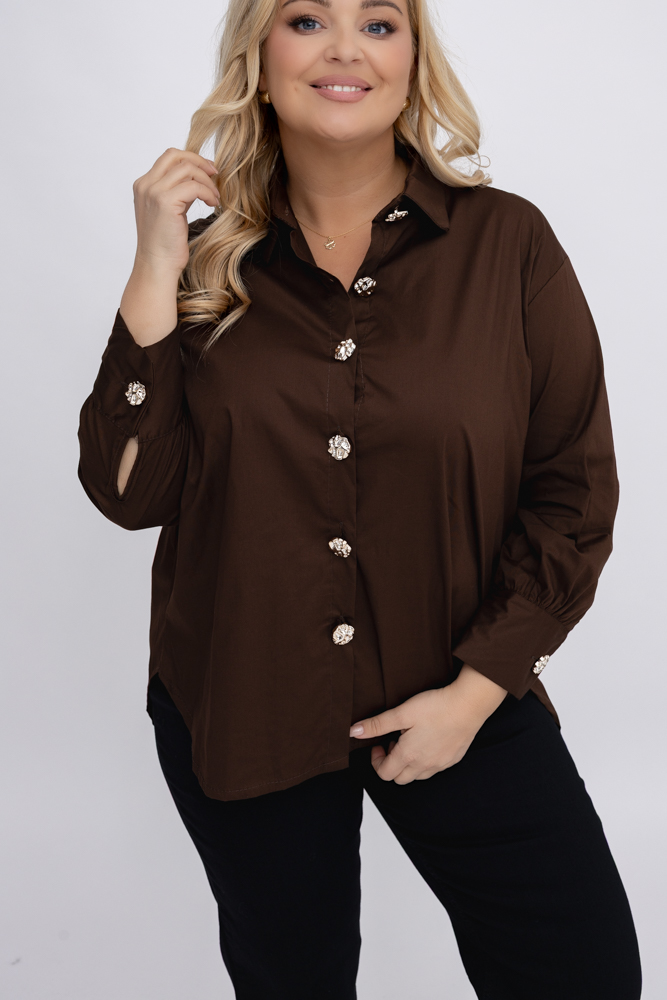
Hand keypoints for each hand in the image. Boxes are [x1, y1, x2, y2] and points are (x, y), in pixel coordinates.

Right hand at [131, 147, 220, 276]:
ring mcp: (153, 192)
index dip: (191, 159)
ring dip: (207, 181)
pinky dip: (208, 192)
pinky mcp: (165, 202)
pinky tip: (213, 204)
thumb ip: (176, 192)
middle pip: (175, 155)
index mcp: (143, 185)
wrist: (157, 265)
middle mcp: (145, 185)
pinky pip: (194, 186)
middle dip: (199, 161)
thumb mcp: (169, 212)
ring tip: (215, 197)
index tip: (208, 171)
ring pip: (187, 169)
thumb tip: (195, 179)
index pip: (168, 158)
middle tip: (215, 174)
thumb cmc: (165, 245)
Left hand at [349, 664, 506, 783]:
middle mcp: (424, 765)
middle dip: (391, 764)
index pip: (384, 774)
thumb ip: (377, 724)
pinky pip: (434, 769)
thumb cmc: (436, 707)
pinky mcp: (452, 759)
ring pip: (417, 776)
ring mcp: (440, 764)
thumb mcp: (401, 713)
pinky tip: (428, 740)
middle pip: (399, 779)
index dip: (376, 761)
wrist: (468, 705)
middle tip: (394, 742)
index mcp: (408, 756)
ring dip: (408, 764)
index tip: (379, 743)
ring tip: (410, 740)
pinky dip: (425, 761)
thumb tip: (354, 732)